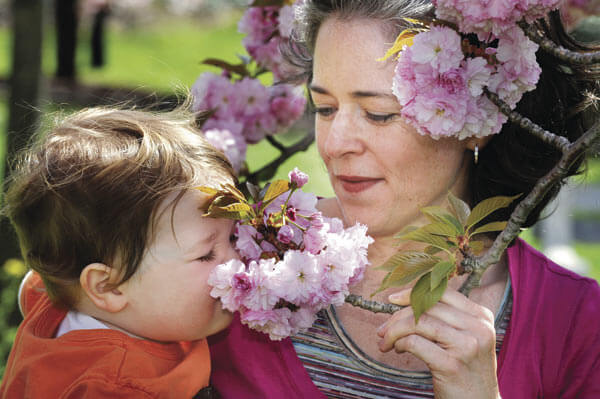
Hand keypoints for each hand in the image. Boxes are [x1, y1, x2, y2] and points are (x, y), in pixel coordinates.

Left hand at [377, 288, 500, 398]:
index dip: (414, 292)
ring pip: (418, 323)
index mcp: (481, 317)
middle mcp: (478, 328)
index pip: (443, 292)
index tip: (393, 299)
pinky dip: (399, 343)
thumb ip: (446, 318)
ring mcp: (467, 346)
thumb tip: (406, 300)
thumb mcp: (465, 337)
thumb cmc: (466, 369)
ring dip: (394, 331)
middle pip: (428, 307)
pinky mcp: (452, 366)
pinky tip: (396, 350)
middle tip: (383, 329)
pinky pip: (414, 343)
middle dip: (398, 316)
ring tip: (387, 341)